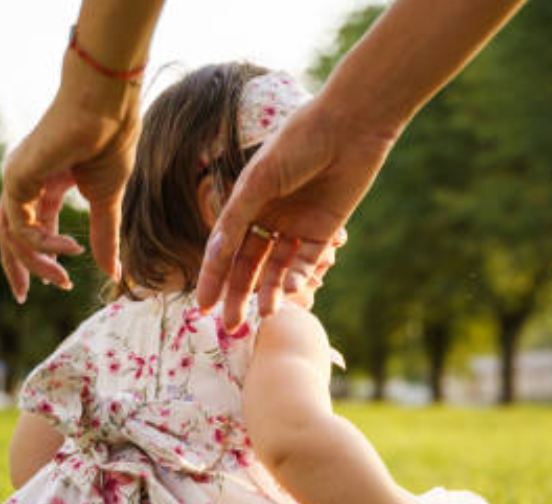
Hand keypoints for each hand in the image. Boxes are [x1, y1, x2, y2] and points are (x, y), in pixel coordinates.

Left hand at [0, 64, 139, 302]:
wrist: (107, 108)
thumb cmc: (111, 142)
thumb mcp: (108, 200)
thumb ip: (104, 236)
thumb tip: (114, 274)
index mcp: (44, 181)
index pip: (33, 225)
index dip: (43, 255)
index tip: (60, 281)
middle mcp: (24, 180)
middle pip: (9, 233)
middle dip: (18, 267)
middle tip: (25, 296)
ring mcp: (16, 178)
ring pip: (11, 234)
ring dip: (33, 263)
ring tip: (60, 280)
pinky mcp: (16, 179)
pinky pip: (21, 225)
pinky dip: (43, 244)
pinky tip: (69, 249)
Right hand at [195, 96, 396, 327]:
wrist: (350, 127)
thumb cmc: (298, 143)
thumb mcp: (260, 180)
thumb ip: (237, 217)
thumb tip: (214, 254)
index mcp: (246, 202)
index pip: (225, 249)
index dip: (212, 278)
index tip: (202, 307)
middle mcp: (268, 217)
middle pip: (249, 266)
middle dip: (238, 295)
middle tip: (230, 327)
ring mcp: (296, 226)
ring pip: (276, 269)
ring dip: (268, 293)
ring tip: (262, 316)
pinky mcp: (324, 231)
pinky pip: (305, 262)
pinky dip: (296, 277)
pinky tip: (287, 291)